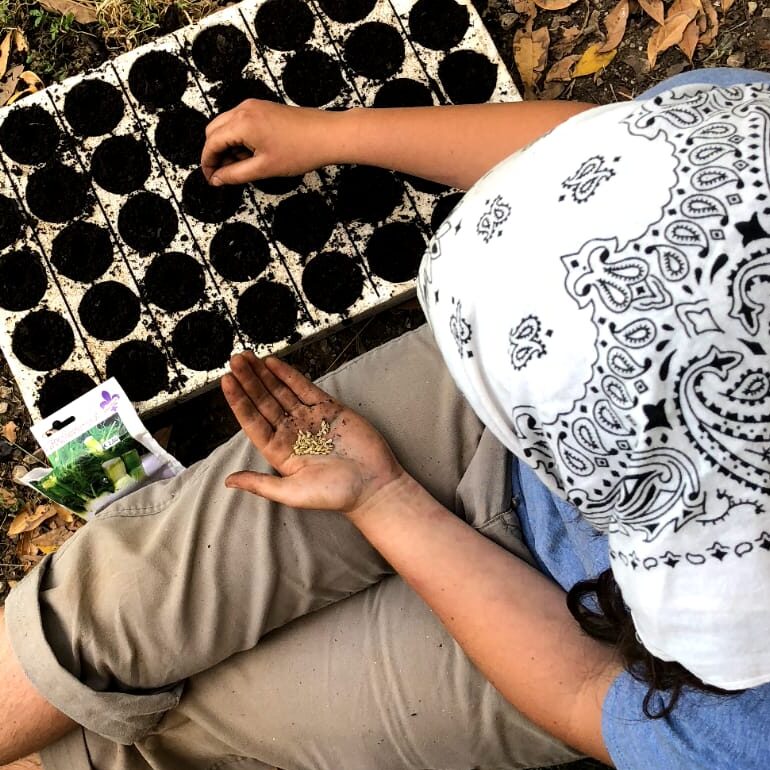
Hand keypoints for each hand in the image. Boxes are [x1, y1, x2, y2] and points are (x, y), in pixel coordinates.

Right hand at [201, 100, 339, 185]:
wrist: (328, 135)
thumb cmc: (302, 149)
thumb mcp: (264, 168)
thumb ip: (235, 175)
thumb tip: (217, 179)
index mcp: (242, 122)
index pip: (211, 142)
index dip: (208, 163)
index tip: (211, 179)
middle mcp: (244, 109)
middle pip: (214, 131)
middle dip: (215, 153)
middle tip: (223, 175)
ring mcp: (254, 106)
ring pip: (227, 126)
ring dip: (227, 146)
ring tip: (242, 167)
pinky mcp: (264, 109)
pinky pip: (241, 122)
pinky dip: (240, 139)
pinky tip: (252, 155)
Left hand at [221, 352, 405, 516]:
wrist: (373, 485)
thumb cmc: (335, 494)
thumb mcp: (292, 493)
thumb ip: (259, 484)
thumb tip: (228, 481)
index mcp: (279, 451)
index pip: (253, 421)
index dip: (239, 401)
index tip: (227, 382)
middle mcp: (291, 432)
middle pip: (264, 401)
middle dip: (248, 381)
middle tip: (235, 360)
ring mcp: (309, 418)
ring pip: (281, 391)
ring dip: (264, 374)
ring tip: (247, 357)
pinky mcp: (328, 409)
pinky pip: (304, 388)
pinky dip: (288, 375)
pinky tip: (273, 363)